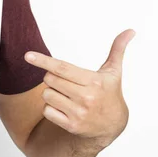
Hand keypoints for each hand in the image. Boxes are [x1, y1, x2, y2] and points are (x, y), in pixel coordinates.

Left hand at [24, 29, 135, 148]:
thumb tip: (130, 31)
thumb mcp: (113, 72)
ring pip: (46, 95)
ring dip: (51, 93)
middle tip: (65, 82)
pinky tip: (64, 108)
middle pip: (50, 79)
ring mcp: (79, 113)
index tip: (27, 55)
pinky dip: (50, 108)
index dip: (43, 61)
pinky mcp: (71, 125)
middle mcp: (86, 97)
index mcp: (94, 81)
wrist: (113, 125)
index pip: (62, 68)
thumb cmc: (109, 93)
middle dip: (52, 77)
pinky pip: (46, 111)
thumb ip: (117, 50)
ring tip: (67, 96)